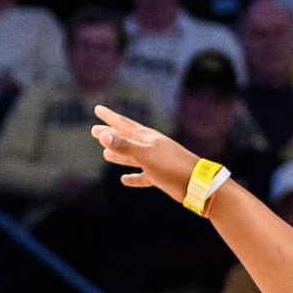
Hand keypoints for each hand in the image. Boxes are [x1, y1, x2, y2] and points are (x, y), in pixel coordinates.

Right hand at [88, 103, 202, 199]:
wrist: (197, 183)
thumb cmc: (172, 166)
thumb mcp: (146, 155)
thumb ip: (124, 146)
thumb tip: (102, 135)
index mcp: (147, 138)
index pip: (123, 124)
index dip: (109, 117)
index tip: (97, 109)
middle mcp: (150, 147)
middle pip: (126, 138)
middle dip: (110, 134)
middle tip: (94, 131)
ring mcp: (155, 161)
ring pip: (132, 156)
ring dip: (119, 154)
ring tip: (105, 153)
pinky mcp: (160, 176)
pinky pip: (142, 176)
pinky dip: (133, 177)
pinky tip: (124, 180)